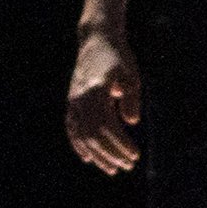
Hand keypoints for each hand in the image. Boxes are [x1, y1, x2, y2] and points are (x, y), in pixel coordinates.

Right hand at [65, 25, 142, 172]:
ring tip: (111, 169)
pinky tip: (87, 158)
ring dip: (96, 154)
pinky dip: (78, 144)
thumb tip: (132, 123)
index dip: (120, 144)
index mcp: (96, 92)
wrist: (97, 39)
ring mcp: (73, 101)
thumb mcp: (131, 75)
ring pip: (81, 135)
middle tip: (127, 166)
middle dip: (110, 154)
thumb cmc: (119, 57)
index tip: (135, 155)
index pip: (106, 127)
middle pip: (93, 136)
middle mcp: (81, 99)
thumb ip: (132, 99)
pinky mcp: (72, 101)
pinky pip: (71, 128)